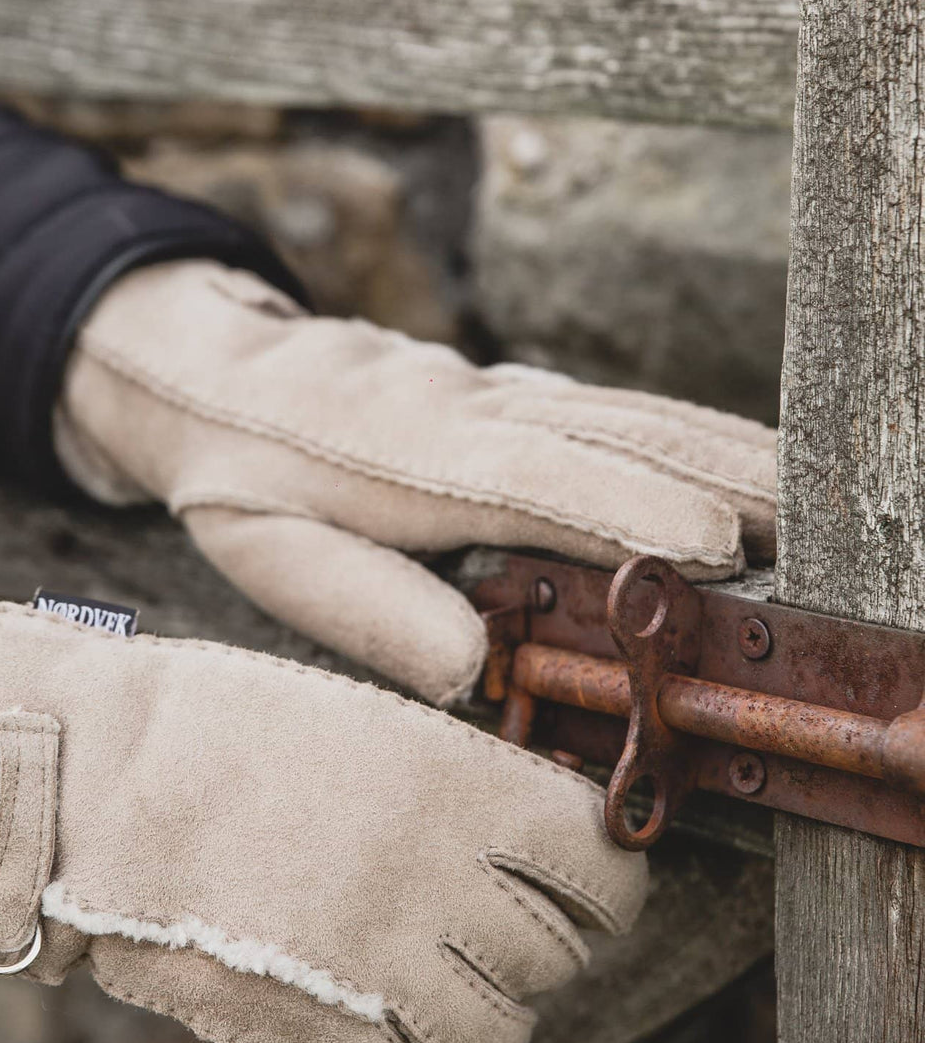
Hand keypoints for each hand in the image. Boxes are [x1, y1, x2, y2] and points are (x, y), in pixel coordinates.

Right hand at [0, 568, 645, 1042]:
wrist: (91, 769)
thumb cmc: (214, 721)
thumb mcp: (359, 719)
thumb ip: (454, 782)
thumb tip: (522, 840)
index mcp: (462, 786)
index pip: (603, 872)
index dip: (602, 889)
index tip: (580, 890)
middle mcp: (441, 877)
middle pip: (556, 961)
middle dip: (531, 948)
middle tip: (478, 923)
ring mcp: (378, 960)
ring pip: (495, 1038)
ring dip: (470, 1013)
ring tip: (420, 973)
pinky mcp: (308, 1025)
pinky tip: (343, 998)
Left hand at [57, 260, 775, 704]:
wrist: (217, 372)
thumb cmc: (242, 474)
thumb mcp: (270, 554)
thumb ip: (368, 606)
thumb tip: (469, 670)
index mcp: (417, 458)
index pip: (542, 480)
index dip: (632, 508)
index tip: (725, 541)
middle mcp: (476, 411)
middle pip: (621, 436)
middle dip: (728, 477)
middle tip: (825, 529)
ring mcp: (499, 394)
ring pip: (632, 414)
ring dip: (727, 449)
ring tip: (816, 492)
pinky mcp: (508, 395)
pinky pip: (613, 411)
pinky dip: (688, 433)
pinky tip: (736, 457)